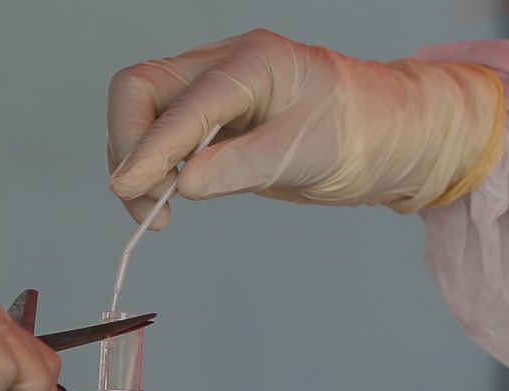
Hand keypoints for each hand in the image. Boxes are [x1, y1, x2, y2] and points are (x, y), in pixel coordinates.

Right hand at [107, 28, 503, 225]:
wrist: (382, 136)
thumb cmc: (357, 134)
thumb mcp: (305, 154)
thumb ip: (241, 166)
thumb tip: (181, 184)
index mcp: (253, 62)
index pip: (183, 102)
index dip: (150, 148)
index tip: (127, 189)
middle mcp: (223, 65)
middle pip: (140, 90)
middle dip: (129, 146)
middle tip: (146, 205)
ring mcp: (211, 90)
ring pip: (141, 112)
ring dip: (135, 161)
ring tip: (159, 210)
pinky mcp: (207, 118)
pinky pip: (158, 134)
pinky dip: (150, 166)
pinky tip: (171, 194)